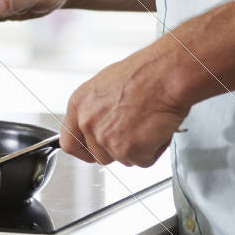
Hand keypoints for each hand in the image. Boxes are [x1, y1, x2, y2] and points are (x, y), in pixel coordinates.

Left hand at [60, 43, 187, 166]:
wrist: (164, 75)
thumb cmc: (143, 73)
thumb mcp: (106, 86)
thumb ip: (97, 110)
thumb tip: (101, 122)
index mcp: (79, 104)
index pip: (70, 142)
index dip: (85, 149)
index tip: (94, 150)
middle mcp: (88, 123)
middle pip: (98, 155)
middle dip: (117, 148)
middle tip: (133, 130)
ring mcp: (106, 139)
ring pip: (123, 159)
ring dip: (137, 148)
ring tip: (147, 123)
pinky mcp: (127, 150)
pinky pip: (143, 161)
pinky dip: (153, 150)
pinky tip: (156, 129)